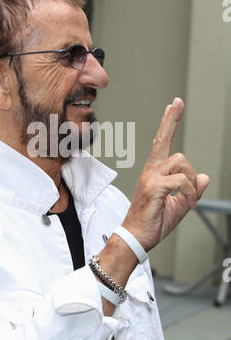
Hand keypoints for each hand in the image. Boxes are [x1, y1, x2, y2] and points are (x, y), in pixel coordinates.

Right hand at [122, 97, 208, 251]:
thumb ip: (191, 190)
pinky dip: (189, 193)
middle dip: (171, 120)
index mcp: (155, 172)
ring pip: (180, 162)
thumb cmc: (152, 222)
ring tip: (189, 200)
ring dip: (191, 182)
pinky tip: (188, 204)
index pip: (162, 142)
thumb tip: (204, 177)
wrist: (136, 238)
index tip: (173, 106)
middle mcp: (151, 170)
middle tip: (177, 102)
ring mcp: (151, 178)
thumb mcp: (178, 205)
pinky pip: (180, 181)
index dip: (169, 123)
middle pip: (164, 140)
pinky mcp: (153, 188)